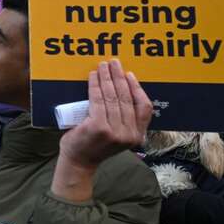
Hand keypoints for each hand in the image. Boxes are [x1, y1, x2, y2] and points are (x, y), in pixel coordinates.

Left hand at [52, 59, 151, 200]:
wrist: (79, 161)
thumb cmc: (95, 144)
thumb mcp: (118, 135)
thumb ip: (124, 119)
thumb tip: (122, 89)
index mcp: (138, 135)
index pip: (145, 108)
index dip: (137, 88)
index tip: (130, 74)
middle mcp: (129, 134)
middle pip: (127, 98)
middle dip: (119, 77)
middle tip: (114, 63)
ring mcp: (114, 131)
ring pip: (112, 97)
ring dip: (106, 78)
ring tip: (102, 66)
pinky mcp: (98, 127)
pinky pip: (98, 100)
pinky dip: (95, 85)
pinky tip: (93, 76)